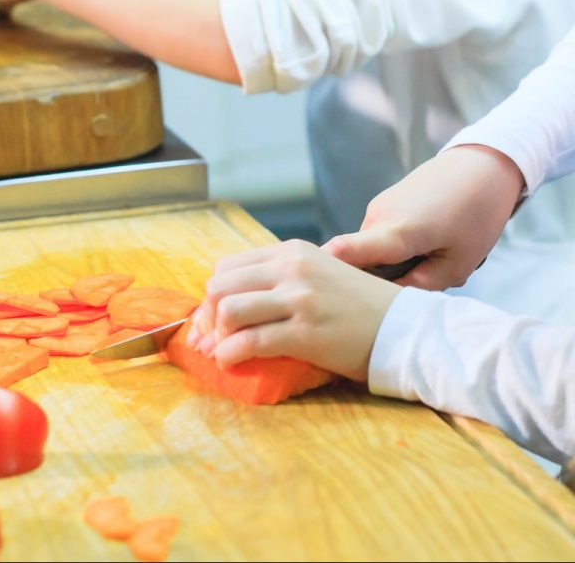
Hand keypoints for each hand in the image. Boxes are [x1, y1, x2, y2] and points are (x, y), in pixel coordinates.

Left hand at [192, 240, 400, 380]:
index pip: (227, 267)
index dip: (214, 295)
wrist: (404, 330)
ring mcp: (299, 300)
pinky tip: (230, 363)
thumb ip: (281, 278)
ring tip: (225, 351)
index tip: (216, 318)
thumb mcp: (320, 274)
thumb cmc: (360, 308)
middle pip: (220, 287)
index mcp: (293, 252)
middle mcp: (293, 269)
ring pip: (229, 312)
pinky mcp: (305, 333)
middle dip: (210, 317)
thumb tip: (229, 301)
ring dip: (218, 337)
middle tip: (215, 338)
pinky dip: (229, 356)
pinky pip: (249, 342)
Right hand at [324, 144, 524, 289]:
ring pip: (373, 251)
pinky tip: (428, 238)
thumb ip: (423, 285)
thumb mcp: (460, 262)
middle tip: (427, 273)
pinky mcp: (381, 204)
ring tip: (434, 251)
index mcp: (396, 232)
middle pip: (362, 263)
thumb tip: (392, 295)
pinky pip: (379, 237)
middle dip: (387, 278)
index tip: (309, 282)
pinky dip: (397, 246)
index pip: (346, 251)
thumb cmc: (477, 212)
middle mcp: (376, 218)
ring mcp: (376, 209)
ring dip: (396, 261)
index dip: (325, 268)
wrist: (484, 164)